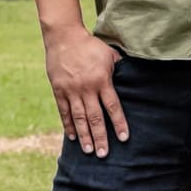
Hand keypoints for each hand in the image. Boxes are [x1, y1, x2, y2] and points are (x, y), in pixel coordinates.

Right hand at [43, 28, 127, 157]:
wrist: (64, 36)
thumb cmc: (90, 45)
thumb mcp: (109, 54)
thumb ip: (119, 68)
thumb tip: (132, 79)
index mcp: (102, 80)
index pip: (113, 106)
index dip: (119, 123)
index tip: (124, 138)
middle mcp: (86, 88)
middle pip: (95, 117)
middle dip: (100, 137)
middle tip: (104, 154)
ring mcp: (71, 90)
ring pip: (79, 117)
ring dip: (84, 135)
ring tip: (89, 150)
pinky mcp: (58, 89)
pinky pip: (64, 111)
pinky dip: (68, 124)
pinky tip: (73, 137)